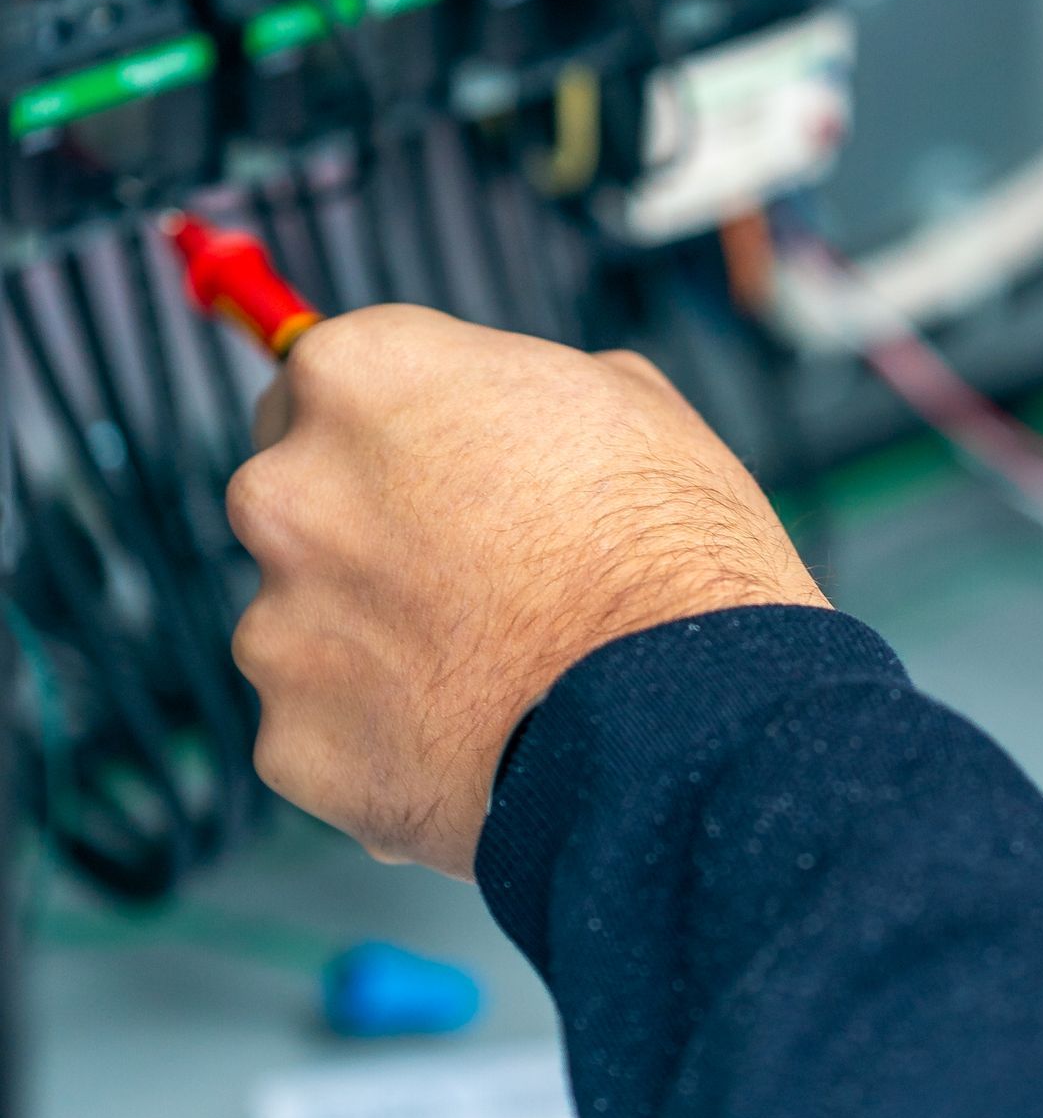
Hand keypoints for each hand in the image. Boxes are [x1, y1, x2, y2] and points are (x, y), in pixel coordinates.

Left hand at [227, 306, 826, 877]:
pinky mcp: (292, 744)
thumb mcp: (625, 406)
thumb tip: (499, 410)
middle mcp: (289, 490)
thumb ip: (516, 392)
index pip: (316, 381)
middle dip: (358, 533)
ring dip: (370, 643)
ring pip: (304, 625)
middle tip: (465, 575)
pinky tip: (474, 741)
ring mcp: (278, 625)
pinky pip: (324, 732)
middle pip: (290, 499)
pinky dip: (381, 740)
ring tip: (492, 669)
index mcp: (362, 374)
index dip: (383, 430)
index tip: (425, 467)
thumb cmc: (673, 552)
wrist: (689, 722)